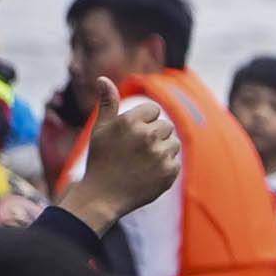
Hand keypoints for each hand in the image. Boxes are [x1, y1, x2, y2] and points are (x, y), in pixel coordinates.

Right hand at [64, 88, 183, 228]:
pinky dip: (165, 167)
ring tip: (140, 162)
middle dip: (152, 136)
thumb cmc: (100, 159)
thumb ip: (107, 103)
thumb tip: (103, 79)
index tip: (129, 136)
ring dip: (161, 150)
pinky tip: (147, 174)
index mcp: (130, 122)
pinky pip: (175, 161)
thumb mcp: (100, 130)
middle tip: (133, 152)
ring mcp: (159, 154)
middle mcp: (147, 136)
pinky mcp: (170, 171)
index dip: (142, 122)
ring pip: (174, 142)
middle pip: (165, 126)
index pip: (153, 110)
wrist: (101, 197)